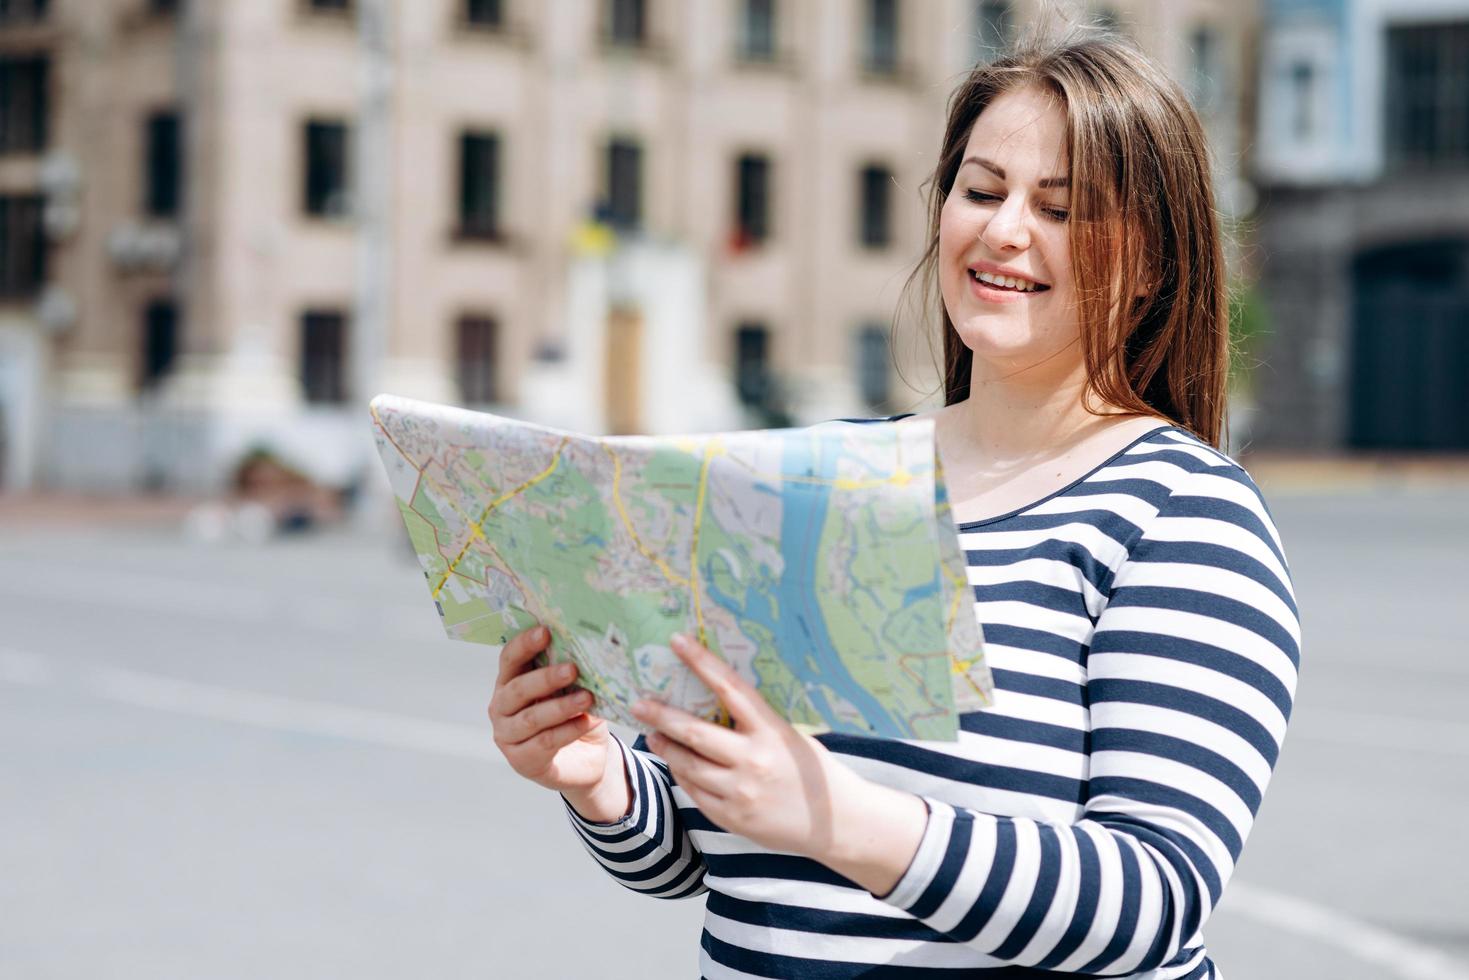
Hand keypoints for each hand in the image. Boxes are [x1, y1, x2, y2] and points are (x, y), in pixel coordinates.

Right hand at [488, 624, 628, 820]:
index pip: (509, 659)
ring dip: (560, 706)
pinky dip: (568, 730)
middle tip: (573, 669)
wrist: (585, 760)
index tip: (545, 632)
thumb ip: (571, 672)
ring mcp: (507, 736)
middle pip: (517, 689)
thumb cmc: (574, 715)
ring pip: (531, 718)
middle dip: (546, 678)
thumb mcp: (573, 689)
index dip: (524, 645)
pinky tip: (586, 721)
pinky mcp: (521, 760)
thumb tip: (589, 650)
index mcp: (510, 682)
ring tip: (587, 698)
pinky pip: (545, 742)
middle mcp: (501, 707)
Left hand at [630, 633, 868, 858]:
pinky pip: (695, 792)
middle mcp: (753, 759)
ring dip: (665, 747)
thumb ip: (755, 723)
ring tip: (652, 734)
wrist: (837, 823)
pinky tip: (676, 765)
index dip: (701, 662)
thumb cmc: (815, 771)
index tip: (677, 642)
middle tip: (639, 703)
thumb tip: (715, 702)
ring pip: (687, 764)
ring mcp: (740, 792)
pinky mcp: (732, 817)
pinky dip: (682, 775)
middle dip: (661, 715)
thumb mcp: (790, 736)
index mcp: (771, 731)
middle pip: (694, 732)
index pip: (729, 687)